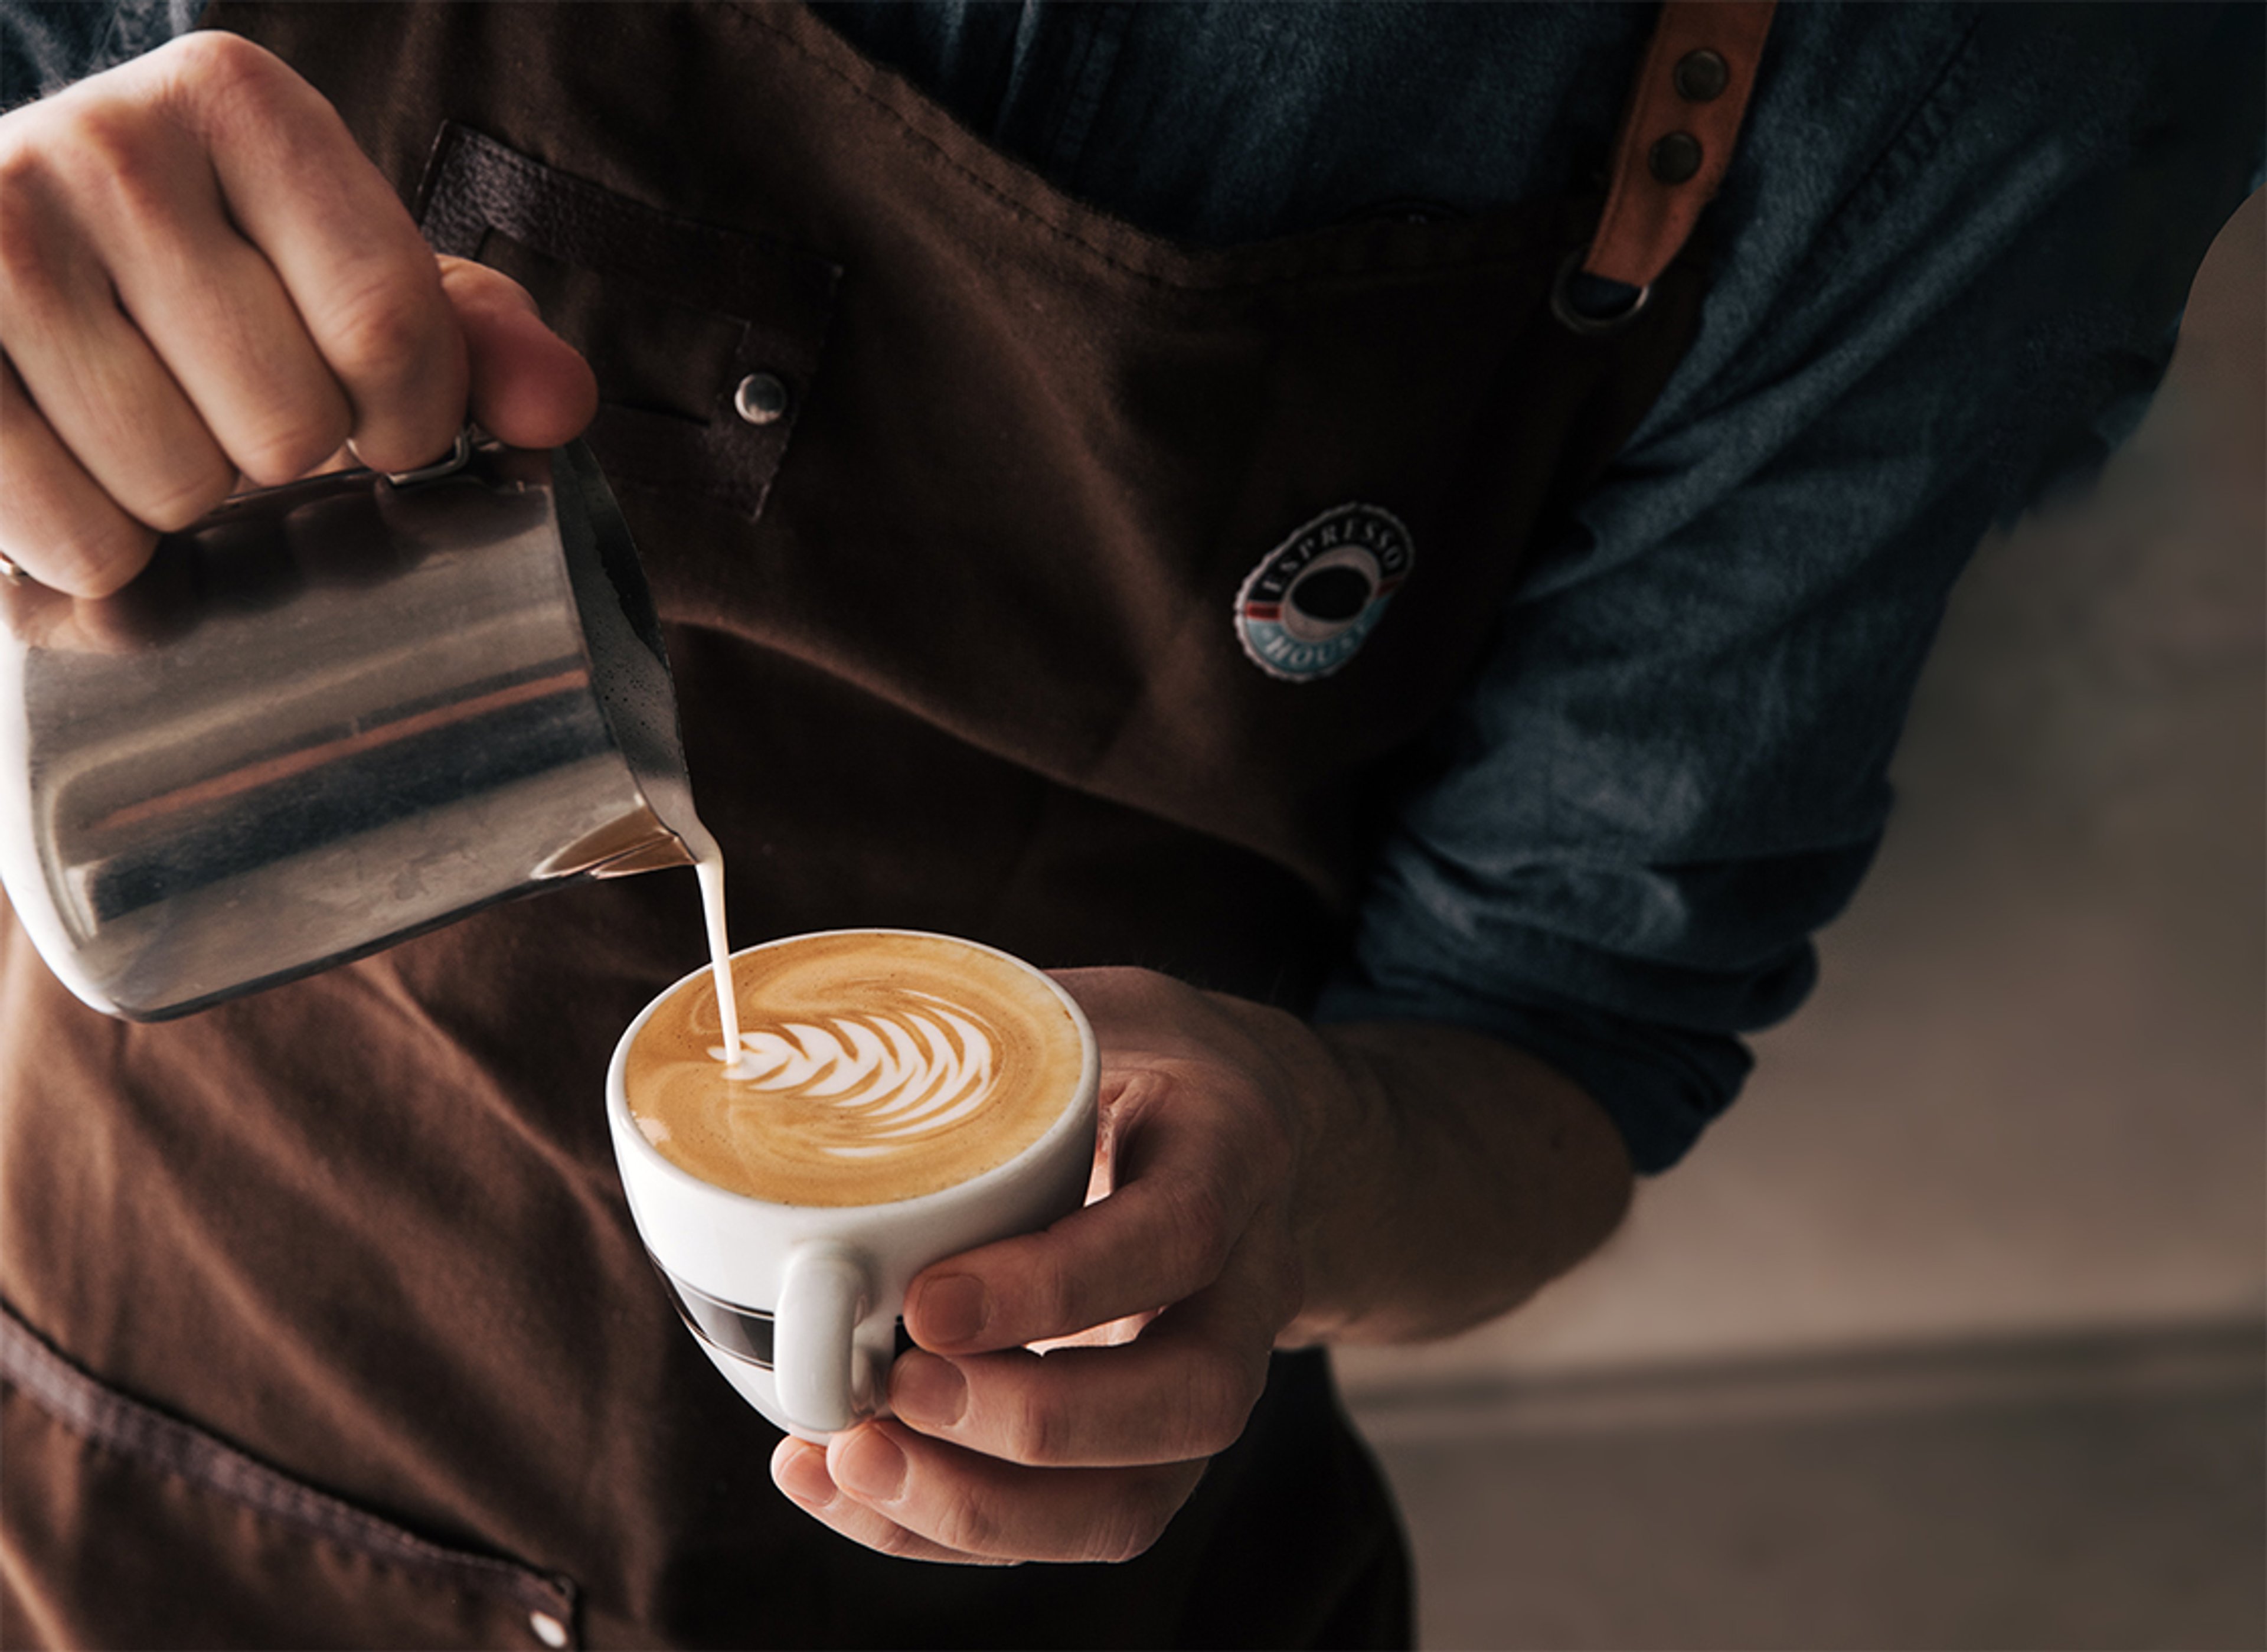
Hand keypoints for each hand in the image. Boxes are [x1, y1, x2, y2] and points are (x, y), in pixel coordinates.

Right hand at [0, 31, 595, 595]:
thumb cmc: (204, 280)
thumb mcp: (353, 278)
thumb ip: (476, 339)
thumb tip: (561, 406)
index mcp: (243, 106)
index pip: (389, 322)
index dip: (409, 417)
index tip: (382, 422)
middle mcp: (109, 144)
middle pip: (288, 426)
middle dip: (278, 458)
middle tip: (223, 405)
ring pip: (177, 490)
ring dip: (182, 502)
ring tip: (139, 425)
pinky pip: (76, 537)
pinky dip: (94, 547)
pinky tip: (73, 465)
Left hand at [767, 964, 1631, 1564]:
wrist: (1254, 1130)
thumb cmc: (1145, 1061)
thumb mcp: (1094, 1006)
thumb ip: (989, 1027)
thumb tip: (820, 1046)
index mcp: (1230, 1152)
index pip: (1173, 1239)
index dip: (1053, 1287)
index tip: (922, 1302)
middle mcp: (1244, 1285)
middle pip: (1192, 1398)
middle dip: (1033, 1423)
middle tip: (892, 1389)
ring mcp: (1208, 1377)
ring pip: (1140, 1498)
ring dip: (984, 1510)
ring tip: (849, 1457)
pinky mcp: (1154, 1445)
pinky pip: (1077, 1522)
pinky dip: (953, 1528)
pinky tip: (846, 1481)